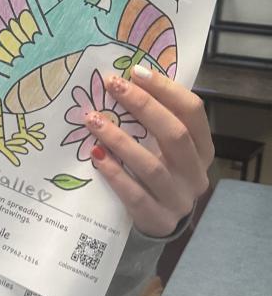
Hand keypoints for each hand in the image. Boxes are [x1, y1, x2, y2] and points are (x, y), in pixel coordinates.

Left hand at [84, 65, 212, 237]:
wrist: (161, 224)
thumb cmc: (161, 173)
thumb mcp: (167, 148)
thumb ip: (156, 120)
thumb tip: (126, 80)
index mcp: (203, 148)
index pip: (192, 111)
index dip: (166, 89)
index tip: (135, 71)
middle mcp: (196, 173)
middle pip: (174, 134)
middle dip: (142, 106)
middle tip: (113, 85)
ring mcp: (179, 199)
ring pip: (151, 166)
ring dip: (120, 140)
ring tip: (93, 120)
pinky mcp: (159, 219)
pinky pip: (135, 195)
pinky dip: (115, 174)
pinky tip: (96, 156)